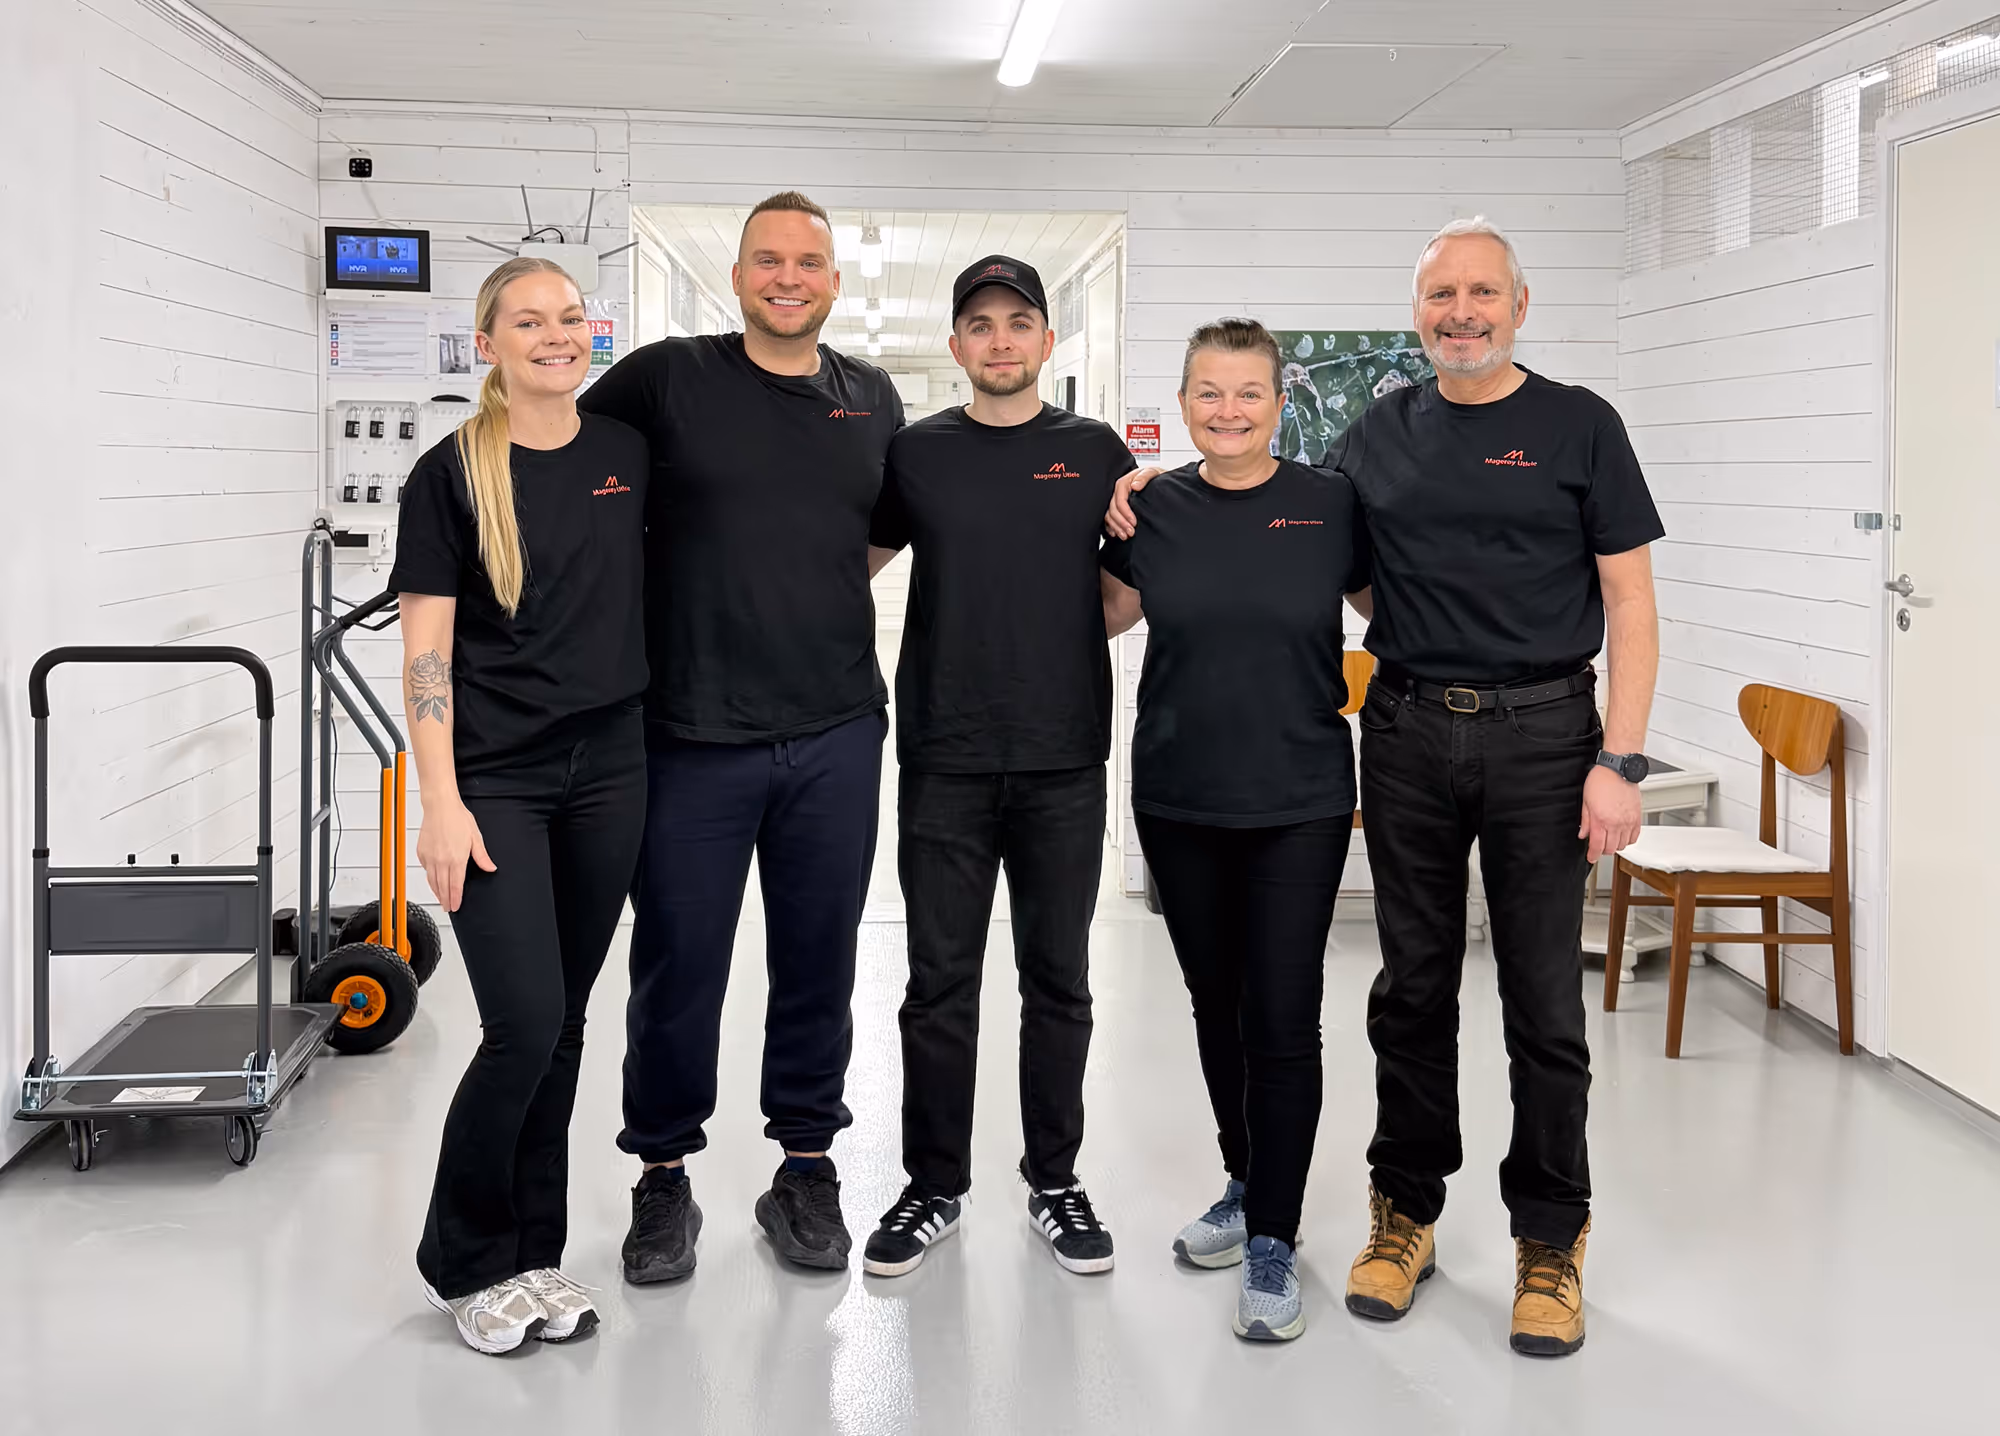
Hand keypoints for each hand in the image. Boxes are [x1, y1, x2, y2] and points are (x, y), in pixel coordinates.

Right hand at [418, 795, 495, 911]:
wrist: (439, 806)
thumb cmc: (457, 818)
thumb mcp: (475, 837)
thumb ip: (482, 856)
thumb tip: (491, 868)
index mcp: (457, 858)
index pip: (456, 885)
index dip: (456, 898)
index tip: (456, 906)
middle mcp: (441, 860)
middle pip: (442, 887)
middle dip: (446, 899)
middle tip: (448, 908)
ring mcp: (430, 857)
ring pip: (432, 881)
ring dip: (436, 892)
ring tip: (441, 899)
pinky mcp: (421, 853)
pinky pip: (426, 870)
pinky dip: (430, 878)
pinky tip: (433, 880)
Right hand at [1105, 466, 1162, 538]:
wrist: (1159, 481)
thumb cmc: (1154, 477)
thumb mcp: (1152, 473)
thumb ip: (1144, 477)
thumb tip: (1135, 485)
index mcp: (1124, 483)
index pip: (1119, 499)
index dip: (1125, 512)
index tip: (1134, 522)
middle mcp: (1118, 492)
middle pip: (1113, 509)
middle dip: (1121, 522)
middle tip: (1131, 532)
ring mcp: (1117, 501)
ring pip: (1109, 515)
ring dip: (1116, 527)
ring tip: (1125, 536)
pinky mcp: (1118, 508)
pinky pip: (1109, 519)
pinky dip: (1111, 527)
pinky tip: (1116, 533)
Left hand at [1579, 765, 1641, 864]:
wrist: (1618, 769)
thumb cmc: (1601, 781)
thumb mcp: (1586, 801)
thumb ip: (1585, 821)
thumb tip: (1583, 834)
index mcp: (1601, 820)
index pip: (1597, 845)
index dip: (1593, 855)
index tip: (1591, 857)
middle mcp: (1616, 823)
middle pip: (1611, 848)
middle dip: (1602, 850)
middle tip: (1598, 847)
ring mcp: (1628, 821)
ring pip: (1623, 845)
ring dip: (1615, 846)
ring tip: (1609, 840)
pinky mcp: (1637, 817)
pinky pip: (1635, 836)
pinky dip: (1628, 840)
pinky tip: (1622, 835)